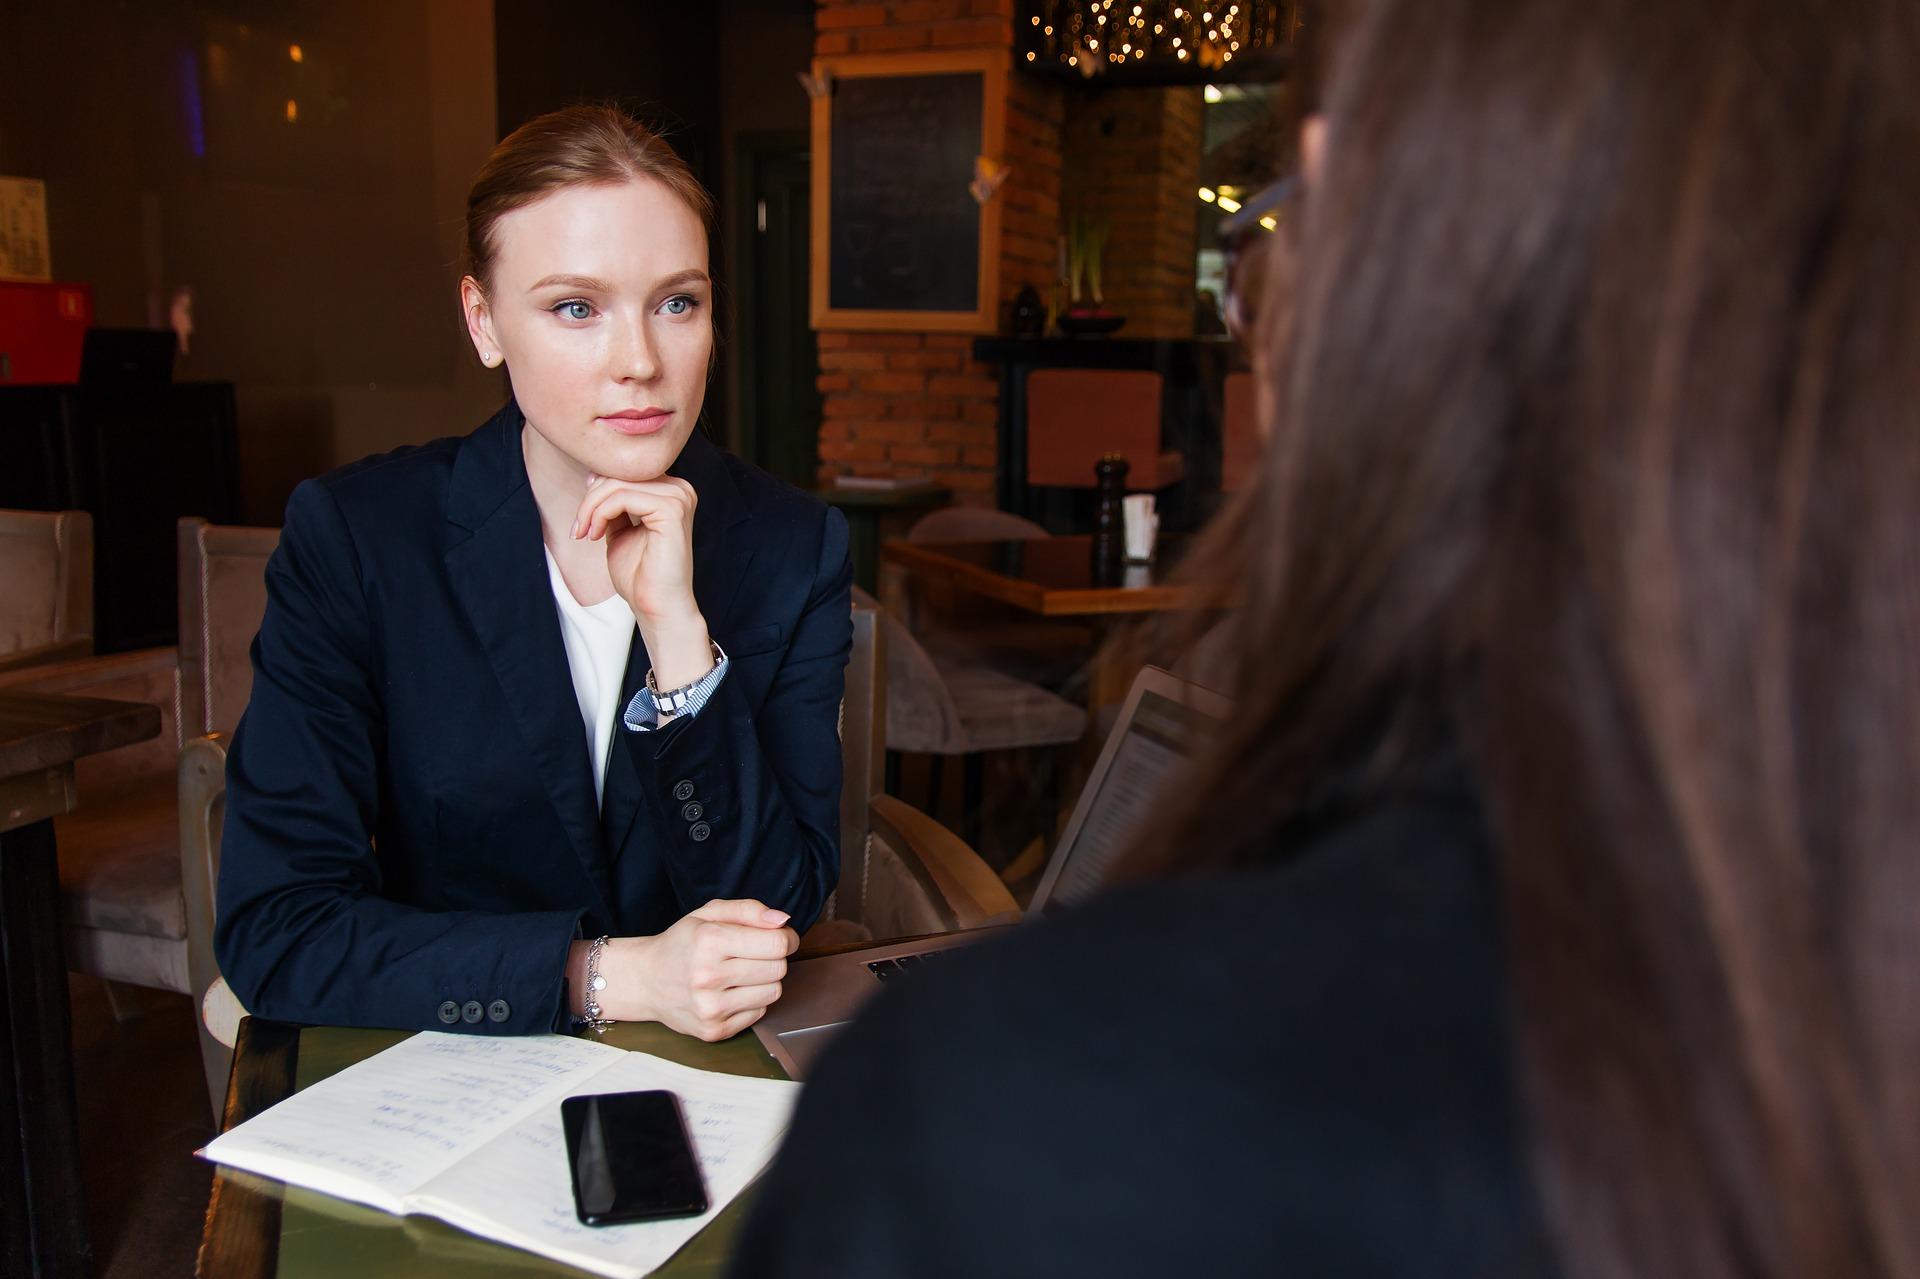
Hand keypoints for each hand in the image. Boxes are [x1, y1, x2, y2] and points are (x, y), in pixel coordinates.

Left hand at [573, 474, 713, 688]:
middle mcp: (679, 489)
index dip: (596, 492)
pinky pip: (623, 497)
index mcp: (670, 492)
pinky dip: (601, 514)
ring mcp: (678, 497)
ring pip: (618, 484)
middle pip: (620, 473)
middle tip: (578, 529)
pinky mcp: (672, 509)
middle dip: (590, 500)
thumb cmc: (640, 575)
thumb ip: (611, 503)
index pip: (625, 472)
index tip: (582, 522)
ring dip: (591, 508)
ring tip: (584, 533)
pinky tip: (595, 535)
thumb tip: (593, 475)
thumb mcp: (618, 529)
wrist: (656, 606)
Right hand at [575, 900, 798, 1041]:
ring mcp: (710, 1008)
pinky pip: (759, 1013)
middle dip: (773, 958)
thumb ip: (748, 910)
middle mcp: (707, 976)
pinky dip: (751, 1001)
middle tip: (754, 955)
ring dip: (764, 981)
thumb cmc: (682, 943)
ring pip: (773, 992)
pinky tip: (730, 992)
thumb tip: (783, 921)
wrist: (646, 980)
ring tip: (741, 973)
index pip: (776, 943)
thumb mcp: (709, 913)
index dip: (786, 938)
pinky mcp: (713, 1030)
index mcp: (708, 941)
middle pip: (778, 969)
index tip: (779, 937)